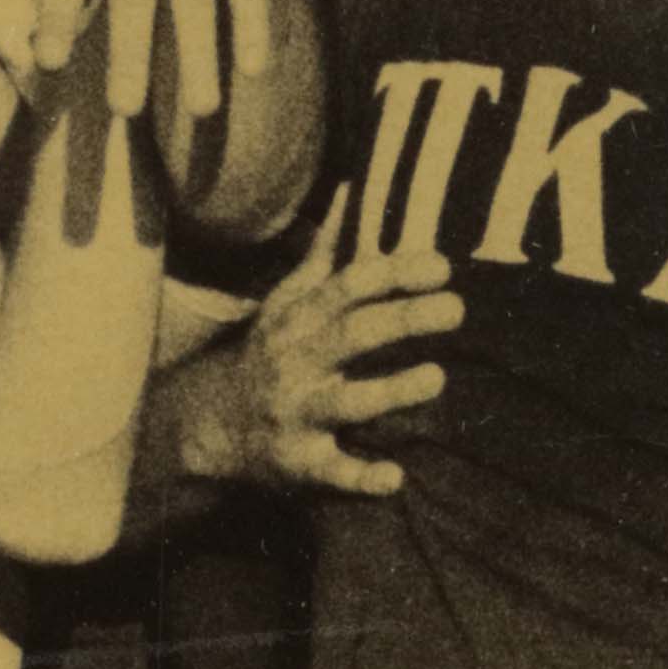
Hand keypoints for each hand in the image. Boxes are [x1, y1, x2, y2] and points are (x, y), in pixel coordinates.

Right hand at [235, 240, 457, 500]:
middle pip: (353, 335)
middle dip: (404, 320)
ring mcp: (298, 413)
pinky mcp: (300, 463)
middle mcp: (297, 362)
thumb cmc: (269, 354)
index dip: (393, 273)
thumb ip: (326, 253)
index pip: (348, 287)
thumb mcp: (287, 301)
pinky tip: (395, 478)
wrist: (211, 424)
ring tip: (436, 378)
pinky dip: (361, 477)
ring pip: (345, 402)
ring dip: (390, 391)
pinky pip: (332, 471)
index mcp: (300, 320)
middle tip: (456, 308)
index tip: (441, 267)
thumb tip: (353, 191)